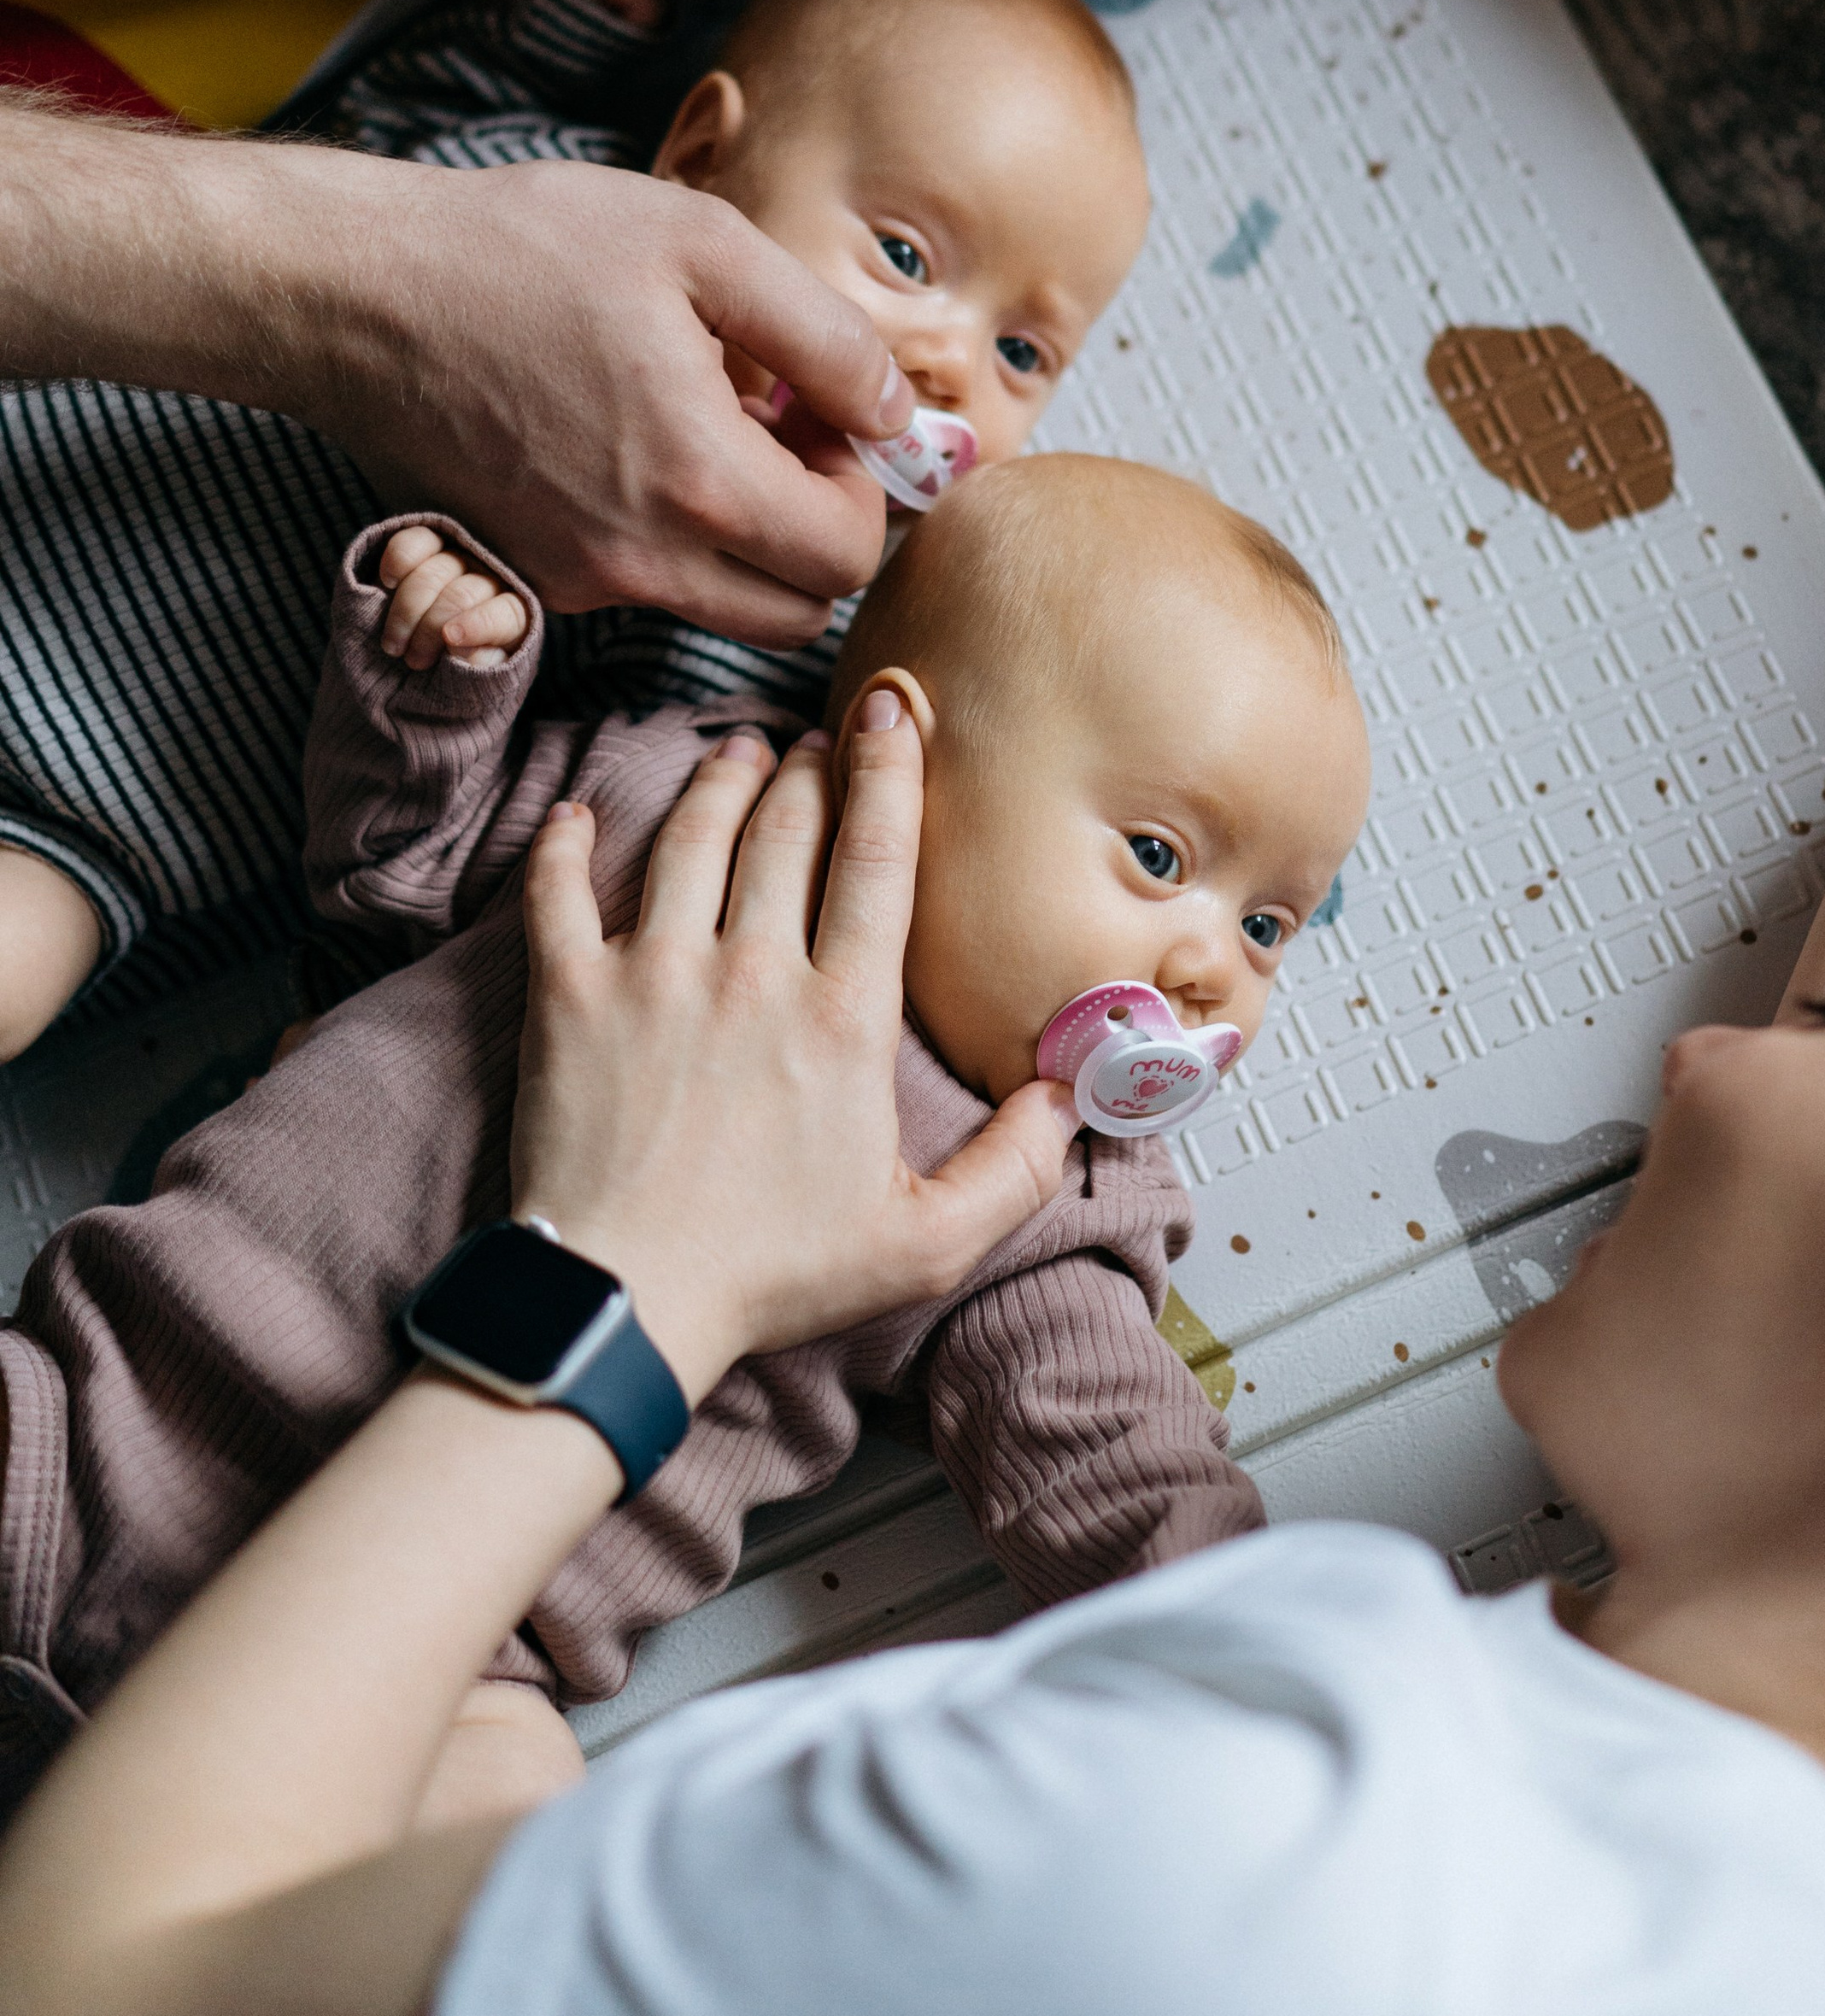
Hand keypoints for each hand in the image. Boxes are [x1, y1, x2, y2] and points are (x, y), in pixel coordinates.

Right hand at [316, 154, 911, 640]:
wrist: (360, 294)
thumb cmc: (526, 249)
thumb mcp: (704, 246)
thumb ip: (824, 336)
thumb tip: (896, 412)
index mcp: (699, 484)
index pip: (849, 556)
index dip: (861, 484)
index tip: (814, 407)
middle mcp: (642, 561)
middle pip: (799, 612)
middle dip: (819, 530)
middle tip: (781, 429)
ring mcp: (581, 581)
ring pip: (724, 609)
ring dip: (749, 539)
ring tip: (706, 424)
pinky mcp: (534, 577)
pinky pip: (647, 589)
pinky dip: (674, 539)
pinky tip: (636, 441)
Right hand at [376, 525, 529, 668]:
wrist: (427, 651)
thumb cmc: (458, 665)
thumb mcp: (474, 678)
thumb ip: (478, 668)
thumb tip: (467, 654)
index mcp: (514, 615)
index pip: (505, 613)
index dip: (478, 624)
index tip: (451, 638)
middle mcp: (491, 579)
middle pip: (462, 595)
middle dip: (431, 629)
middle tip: (413, 661)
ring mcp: (460, 558)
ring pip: (433, 573)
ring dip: (406, 611)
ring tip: (393, 646)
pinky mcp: (430, 543)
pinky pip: (415, 541)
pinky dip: (398, 561)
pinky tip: (388, 584)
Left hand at [511, 702, 1079, 1398]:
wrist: (622, 1303)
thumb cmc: (769, 1276)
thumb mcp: (926, 1242)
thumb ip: (1015, 1169)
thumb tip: (1073, 1098)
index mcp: (842, 1018)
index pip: (876, 859)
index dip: (889, 771)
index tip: (895, 711)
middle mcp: (751, 974)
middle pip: (785, 831)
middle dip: (808, 765)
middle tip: (817, 735)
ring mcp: (653, 975)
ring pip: (689, 839)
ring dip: (718, 782)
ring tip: (737, 752)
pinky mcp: (568, 997)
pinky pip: (559, 892)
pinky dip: (564, 845)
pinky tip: (577, 817)